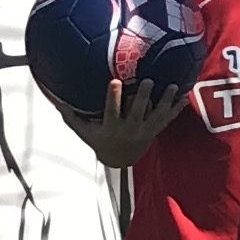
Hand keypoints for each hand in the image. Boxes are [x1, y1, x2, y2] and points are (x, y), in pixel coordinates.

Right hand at [65, 78, 189, 167]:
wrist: (120, 159)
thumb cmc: (100, 141)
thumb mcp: (84, 132)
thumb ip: (72, 117)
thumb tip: (55, 101)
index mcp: (111, 128)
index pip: (112, 110)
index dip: (113, 97)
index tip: (114, 81)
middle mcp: (130, 130)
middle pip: (138, 112)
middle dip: (143, 97)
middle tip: (148, 81)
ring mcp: (144, 131)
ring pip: (156, 115)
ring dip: (165, 101)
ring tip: (172, 86)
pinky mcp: (154, 131)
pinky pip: (167, 120)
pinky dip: (176, 109)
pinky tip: (184, 97)